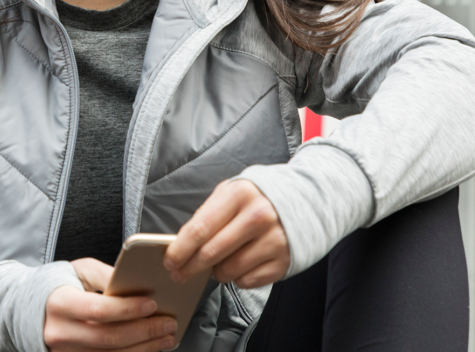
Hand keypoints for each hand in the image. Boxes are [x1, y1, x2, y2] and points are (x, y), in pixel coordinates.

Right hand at [44, 258, 177, 351]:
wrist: (30, 310)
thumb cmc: (60, 285)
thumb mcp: (79, 270)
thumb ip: (106, 275)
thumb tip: (135, 284)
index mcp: (60, 303)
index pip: (99, 310)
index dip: (128, 309)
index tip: (152, 304)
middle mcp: (60, 333)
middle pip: (109, 337)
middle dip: (144, 331)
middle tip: (168, 323)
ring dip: (144, 348)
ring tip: (166, 337)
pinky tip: (149, 349)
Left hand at [163, 179, 289, 288]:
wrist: (306, 200)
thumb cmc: (258, 197)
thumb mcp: (231, 192)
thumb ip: (207, 214)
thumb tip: (181, 243)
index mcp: (239, 195)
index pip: (200, 229)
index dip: (180, 249)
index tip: (169, 261)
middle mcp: (258, 217)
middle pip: (211, 253)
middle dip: (189, 267)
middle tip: (179, 273)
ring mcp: (273, 241)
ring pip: (228, 271)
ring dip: (216, 272)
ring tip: (219, 261)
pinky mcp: (284, 262)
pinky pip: (247, 282)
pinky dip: (238, 277)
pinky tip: (242, 262)